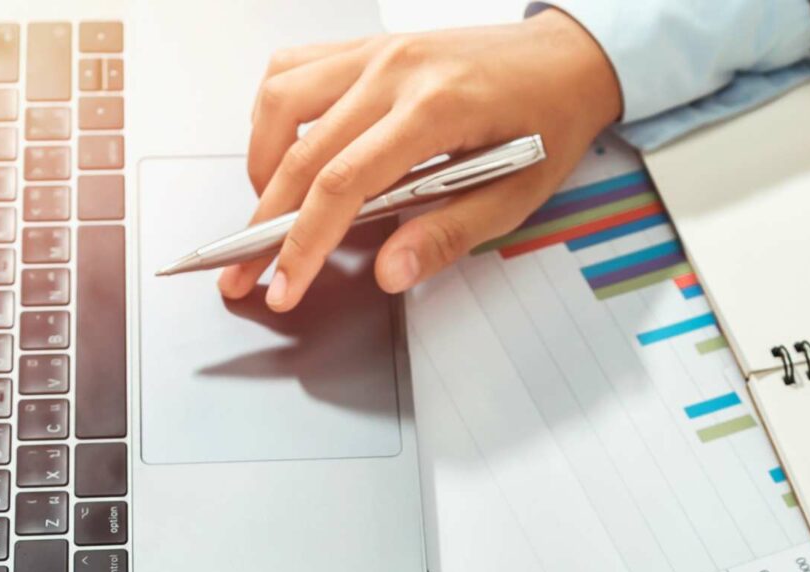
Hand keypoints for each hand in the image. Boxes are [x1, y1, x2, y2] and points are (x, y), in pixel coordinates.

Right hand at [220, 10, 622, 309]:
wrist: (564, 60)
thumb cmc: (546, 123)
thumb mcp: (513, 196)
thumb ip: (447, 235)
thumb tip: (389, 271)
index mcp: (434, 109)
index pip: (343, 184)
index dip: (303, 244)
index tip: (284, 286)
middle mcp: (395, 71)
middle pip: (302, 153)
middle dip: (264, 224)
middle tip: (244, 272)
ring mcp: (376, 51)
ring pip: (280, 102)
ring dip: (263, 164)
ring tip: (269, 212)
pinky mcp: (367, 46)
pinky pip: (295, 69)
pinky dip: (274, 115)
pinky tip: (284, 152)